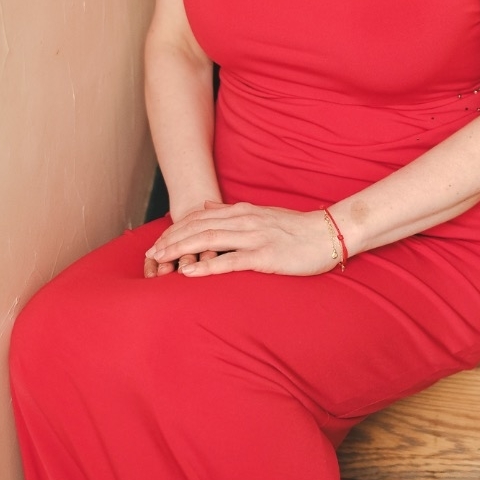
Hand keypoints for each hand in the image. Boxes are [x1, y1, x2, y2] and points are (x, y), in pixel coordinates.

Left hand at [144, 200, 339, 277]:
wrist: (328, 233)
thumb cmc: (297, 228)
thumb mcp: (262, 214)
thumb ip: (233, 212)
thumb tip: (206, 207)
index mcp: (244, 211)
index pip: (201, 218)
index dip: (177, 229)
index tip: (159, 240)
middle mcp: (245, 220)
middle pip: (199, 228)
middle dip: (172, 239)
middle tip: (151, 253)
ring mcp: (254, 237)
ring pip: (209, 241)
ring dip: (182, 250)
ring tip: (161, 260)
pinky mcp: (264, 255)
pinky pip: (230, 261)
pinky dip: (207, 266)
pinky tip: (190, 272)